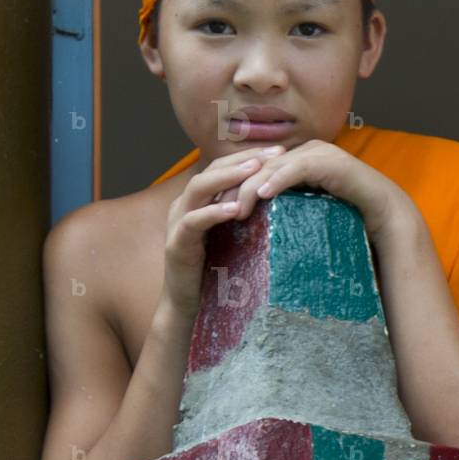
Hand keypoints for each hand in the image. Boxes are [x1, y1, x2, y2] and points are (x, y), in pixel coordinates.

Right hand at [162, 144, 285, 315]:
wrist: (188, 307)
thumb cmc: (214, 272)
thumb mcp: (233, 237)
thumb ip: (246, 217)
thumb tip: (282, 201)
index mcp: (197, 201)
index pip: (222, 167)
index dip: (249, 156)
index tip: (280, 152)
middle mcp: (184, 205)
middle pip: (211, 169)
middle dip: (243, 160)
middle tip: (273, 155)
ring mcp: (177, 223)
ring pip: (199, 188)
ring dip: (228, 177)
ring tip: (254, 170)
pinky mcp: (176, 244)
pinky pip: (193, 222)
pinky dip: (213, 212)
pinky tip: (234, 208)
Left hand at [216, 138, 411, 243]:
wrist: (383, 214)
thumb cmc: (345, 218)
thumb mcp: (305, 212)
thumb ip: (283, 211)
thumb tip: (253, 230)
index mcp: (294, 161)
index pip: (255, 170)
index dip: (233, 186)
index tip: (213, 208)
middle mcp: (303, 152)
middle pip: (258, 166)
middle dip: (235, 186)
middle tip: (215, 209)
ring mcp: (316, 153)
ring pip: (273, 167)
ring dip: (251, 187)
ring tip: (235, 209)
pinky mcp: (329, 161)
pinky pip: (297, 169)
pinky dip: (278, 181)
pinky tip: (263, 195)